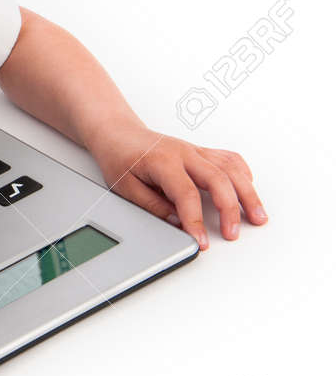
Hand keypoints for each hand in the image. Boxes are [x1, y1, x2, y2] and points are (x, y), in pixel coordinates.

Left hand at [90, 123, 267, 249]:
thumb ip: (152, 205)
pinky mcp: (201, 152)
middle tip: (231, 234)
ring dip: (247, 193)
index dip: (195, 221)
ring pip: (230, 168)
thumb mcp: (125, 187)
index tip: (201, 241)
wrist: (118, 133)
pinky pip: (229, 159)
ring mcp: (195, 151)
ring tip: (258, 217)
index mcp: (163, 161)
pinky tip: (248, 189)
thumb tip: (176, 223)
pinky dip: (242, 175)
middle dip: (229, 209)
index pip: (186, 194)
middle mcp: (183, 153)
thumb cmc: (120, 157)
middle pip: (218, 179)